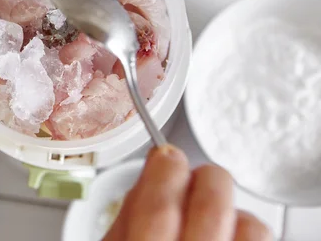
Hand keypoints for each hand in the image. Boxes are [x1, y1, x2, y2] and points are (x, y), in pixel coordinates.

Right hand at [104, 145, 272, 240]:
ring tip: (203, 207)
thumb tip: (153, 167)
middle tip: (181, 168)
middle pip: (210, 205)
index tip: (164, 154)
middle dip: (199, 175)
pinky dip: (243, 225)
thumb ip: (127, 212)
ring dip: (225, 203)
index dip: (164, 170)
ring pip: (249, 222)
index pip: (159, 207)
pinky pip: (259, 236)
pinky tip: (221, 230)